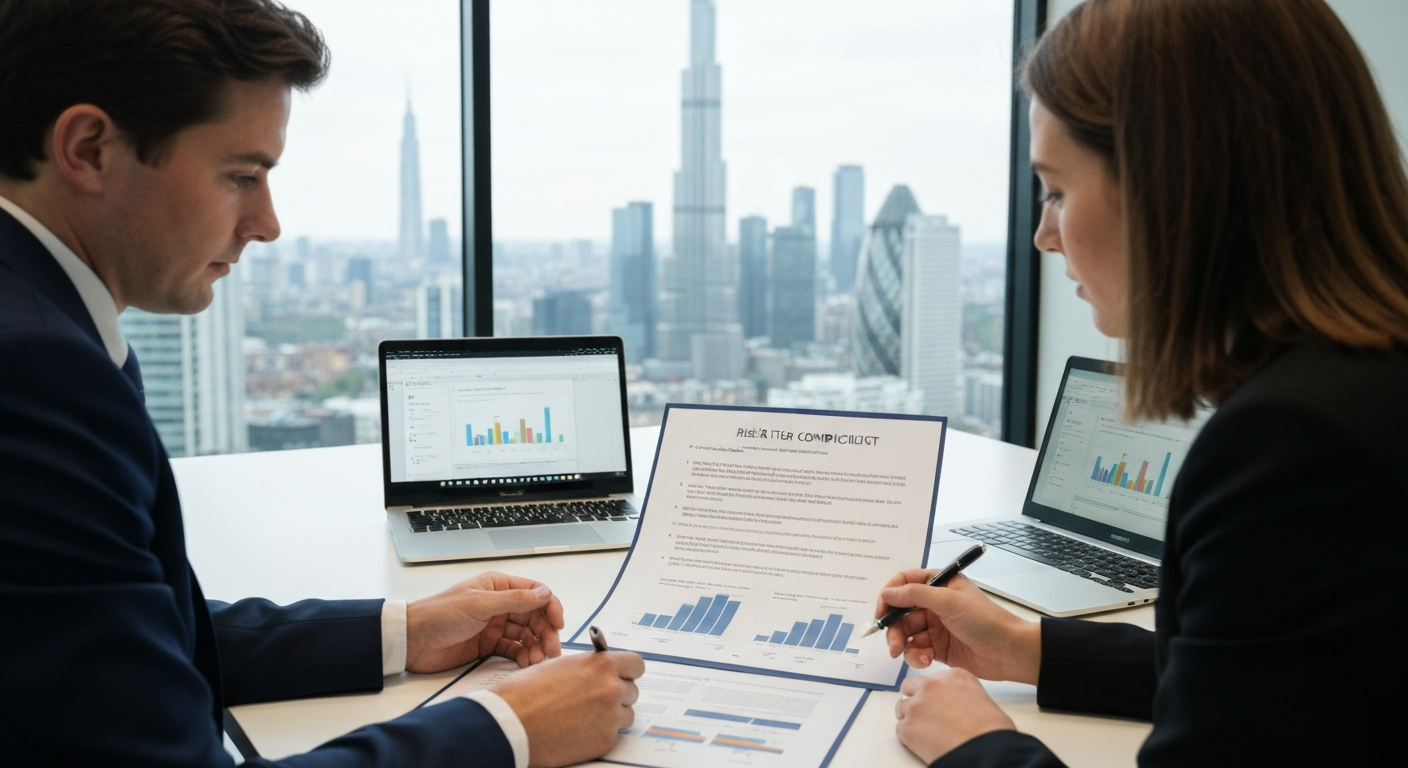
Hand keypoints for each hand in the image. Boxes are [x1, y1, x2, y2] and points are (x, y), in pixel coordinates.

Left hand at [405, 571, 564, 672]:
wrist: (413, 641)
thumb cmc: (439, 615)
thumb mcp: (479, 604)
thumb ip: (514, 600)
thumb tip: (544, 593)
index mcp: (498, 586)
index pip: (535, 593)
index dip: (550, 607)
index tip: (557, 624)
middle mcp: (500, 604)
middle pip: (534, 617)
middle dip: (545, 632)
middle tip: (550, 650)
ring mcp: (495, 626)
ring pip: (526, 635)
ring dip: (535, 647)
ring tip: (537, 660)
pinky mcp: (489, 645)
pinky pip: (513, 650)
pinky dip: (522, 657)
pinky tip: (525, 664)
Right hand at [494, 651, 645, 767]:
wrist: (510, 725)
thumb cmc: (525, 693)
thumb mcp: (559, 666)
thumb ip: (586, 668)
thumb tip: (596, 671)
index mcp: (601, 665)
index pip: (636, 664)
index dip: (628, 670)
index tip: (622, 674)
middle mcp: (611, 689)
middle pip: (632, 690)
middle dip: (617, 694)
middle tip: (596, 699)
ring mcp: (610, 717)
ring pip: (626, 714)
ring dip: (612, 715)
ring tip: (585, 716)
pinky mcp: (604, 741)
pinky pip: (613, 734)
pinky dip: (600, 733)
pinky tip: (579, 730)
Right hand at [876, 571, 1039, 683]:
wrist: (1009, 652)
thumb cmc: (986, 621)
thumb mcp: (949, 602)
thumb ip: (916, 595)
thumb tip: (888, 592)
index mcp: (939, 583)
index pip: (904, 583)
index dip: (889, 597)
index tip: (881, 613)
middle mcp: (934, 603)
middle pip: (901, 613)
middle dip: (894, 629)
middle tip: (893, 646)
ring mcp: (936, 626)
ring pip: (906, 634)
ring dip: (904, 646)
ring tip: (909, 656)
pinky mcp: (938, 648)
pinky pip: (917, 650)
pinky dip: (916, 657)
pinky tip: (926, 661)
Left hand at [895, 667, 1015, 763]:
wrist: (985, 750)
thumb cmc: (991, 731)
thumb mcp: (981, 699)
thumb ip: (963, 695)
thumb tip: (959, 706)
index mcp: (952, 676)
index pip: (931, 679)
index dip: (933, 694)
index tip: (937, 703)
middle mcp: (931, 686)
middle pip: (910, 688)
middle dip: (916, 700)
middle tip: (927, 716)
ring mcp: (916, 705)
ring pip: (902, 708)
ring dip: (912, 719)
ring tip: (928, 733)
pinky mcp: (907, 727)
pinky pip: (901, 730)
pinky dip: (910, 738)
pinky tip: (926, 744)